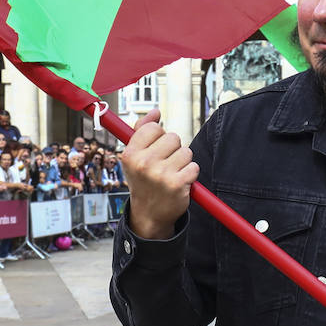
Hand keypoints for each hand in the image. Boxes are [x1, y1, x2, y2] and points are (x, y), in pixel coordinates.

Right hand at [122, 108, 197, 239]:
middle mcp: (144, 163)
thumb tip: (155, 111)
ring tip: (172, 173)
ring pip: (186, 152)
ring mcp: (161, 175)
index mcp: (131, 154)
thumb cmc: (143, 181)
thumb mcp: (135, 157)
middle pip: (173, 137)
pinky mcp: (178, 185)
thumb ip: (142, 131)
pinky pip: (194, 167)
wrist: (149, 214)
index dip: (159, 136)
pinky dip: (190, 174)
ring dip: (183, 162)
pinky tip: (179, 182)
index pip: (154, 128)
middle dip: (173, 149)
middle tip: (165, 164)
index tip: (156, 148)